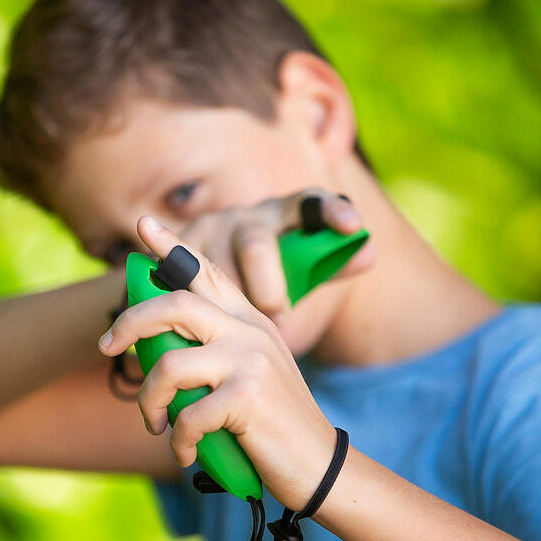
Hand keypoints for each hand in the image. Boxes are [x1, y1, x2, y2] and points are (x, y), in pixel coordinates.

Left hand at [97, 214, 338, 511]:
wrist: (318, 464)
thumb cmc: (270, 423)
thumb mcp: (247, 374)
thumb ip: (210, 351)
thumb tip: (151, 347)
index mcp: (249, 321)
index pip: (207, 272)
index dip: (172, 247)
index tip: (143, 223)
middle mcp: (250, 331)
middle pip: (175, 306)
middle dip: (130, 323)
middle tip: (106, 346)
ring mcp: (251, 361)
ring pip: (169, 365)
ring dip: (149, 401)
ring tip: (154, 424)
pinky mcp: (248, 397)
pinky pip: (187, 416)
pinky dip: (177, 441)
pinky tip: (185, 454)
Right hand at [178, 187, 373, 328]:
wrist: (210, 284)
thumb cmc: (270, 280)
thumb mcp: (301, 273)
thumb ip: (334, 264)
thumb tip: (367, 252)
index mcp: (283, 215)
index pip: (309, 204)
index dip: (330, 212)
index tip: (352, 226)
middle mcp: (244, 218)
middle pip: (257, 247)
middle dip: (268, 288)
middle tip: (279, 318)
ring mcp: (206, 230)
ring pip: (216, 271)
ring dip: (230, 307)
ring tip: (238, 336)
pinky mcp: (172, 251)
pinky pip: (178, 280)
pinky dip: (186, 304)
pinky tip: (189, 327)